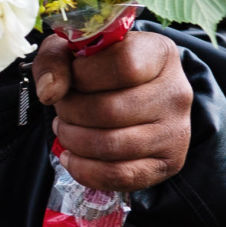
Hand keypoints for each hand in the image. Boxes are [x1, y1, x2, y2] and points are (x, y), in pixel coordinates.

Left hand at [30, 29, 191, 192]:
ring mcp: (175, 130)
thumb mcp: (73, 51)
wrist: (132, 95)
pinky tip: (71, 156)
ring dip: (73, 139)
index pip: (123, 64)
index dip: (84, 75)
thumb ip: (54, 60)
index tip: (72, 78)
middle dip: (71, 111)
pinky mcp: (168, 163)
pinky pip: (119, 175)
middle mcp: (176, 91)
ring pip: (111, 144)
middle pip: (111, 110)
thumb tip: (50, 93)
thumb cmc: (100, 69)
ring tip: (66, 129)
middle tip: (62, 108)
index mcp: (159, 53)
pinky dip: (84, 170)